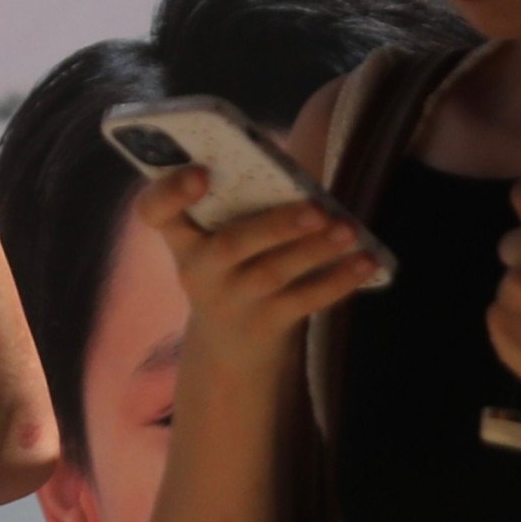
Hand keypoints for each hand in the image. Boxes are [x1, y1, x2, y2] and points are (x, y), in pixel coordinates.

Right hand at [138, 170, 379, 382]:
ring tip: (348, 230)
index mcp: (182, 238)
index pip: (155, 211)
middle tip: (316, 208)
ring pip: (273, 273)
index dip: (170, 192)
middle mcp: (199, 271)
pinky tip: (366, 261)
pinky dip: (338, 280)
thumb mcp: (217, 240)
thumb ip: (242, 206)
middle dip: (275, 225)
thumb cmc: (232, 268)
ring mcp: (231, 302)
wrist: (228, 348)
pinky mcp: (264, 326)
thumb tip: (303, 180)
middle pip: (231, 245)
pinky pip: (304, 301)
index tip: (199, 173)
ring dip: (314, 250)